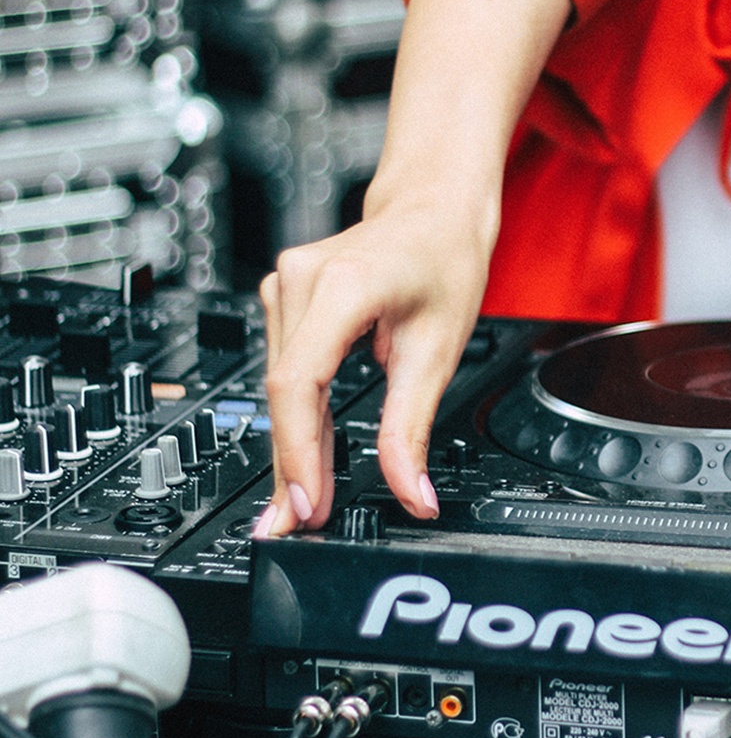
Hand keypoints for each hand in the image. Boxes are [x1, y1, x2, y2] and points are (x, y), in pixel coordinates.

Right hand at [254, 190, 495, 535]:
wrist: (433, 211)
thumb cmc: (443, 260)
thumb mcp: (438, 350)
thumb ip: (413, 428)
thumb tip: (412, 493)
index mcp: (342, 285)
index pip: (299, 384)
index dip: (297, 453)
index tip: (307, 504)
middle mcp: (301, 280)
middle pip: (284, 393)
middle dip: (291, 466)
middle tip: (292, 526)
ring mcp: (287, 285)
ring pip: (282, 386)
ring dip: (293, 445)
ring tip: (305, 503)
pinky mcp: (288, 297)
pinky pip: (287, 369)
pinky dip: (298, 416)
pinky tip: (303, 457)